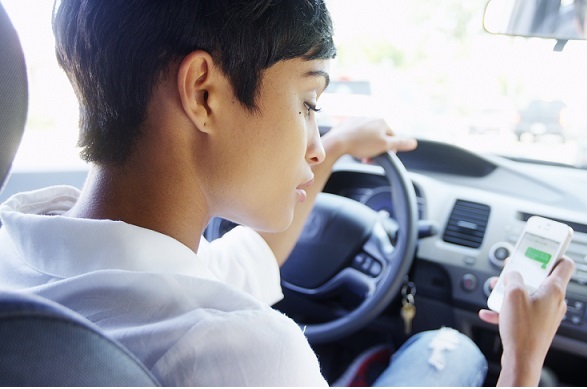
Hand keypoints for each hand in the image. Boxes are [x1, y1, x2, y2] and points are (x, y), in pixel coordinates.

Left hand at [323, 117, 416, 160]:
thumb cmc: (361, 144)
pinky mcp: (348, 125)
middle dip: (377, 150)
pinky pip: (357, 135)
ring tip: (361, 156)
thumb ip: (400, 143)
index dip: (389, 150)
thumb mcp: (384, 146)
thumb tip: (414, 142)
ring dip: (367, 148)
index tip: (381, 157)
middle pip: (380, 137)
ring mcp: (359, 120)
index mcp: (382, 121)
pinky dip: (357, 143)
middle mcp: (371, 118)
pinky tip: (353, 149)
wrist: (337, 142)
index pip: (392, 137)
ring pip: (368, 137)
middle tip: (369, 159)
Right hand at [479, 256, 574, 385]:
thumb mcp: (513, 294)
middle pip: (541, 278)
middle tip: (511, 270)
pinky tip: (490, 312)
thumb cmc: (523, 329)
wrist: (522, 360)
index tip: (541, 248)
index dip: (554, 253)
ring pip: (529, 294)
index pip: (564, 263)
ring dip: (511, 290)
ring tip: (496, 291)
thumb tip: (512, 273)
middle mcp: (554, 301)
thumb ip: (513, 277)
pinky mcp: (537, 325)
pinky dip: (507, 309)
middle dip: (523, 272)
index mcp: (554, 290)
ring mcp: (546, 314)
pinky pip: (521, 310)